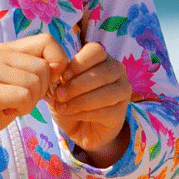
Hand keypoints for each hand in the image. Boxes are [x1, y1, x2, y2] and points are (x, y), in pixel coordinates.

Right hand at [0, 34, 66, 173]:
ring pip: (36, 83)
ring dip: (30, 103)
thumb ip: (32, 70)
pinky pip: (25, 97)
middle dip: (42, 90)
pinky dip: (22, 110)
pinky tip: (5, 111)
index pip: (46, 40)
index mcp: (5, 49)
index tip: (50, 82)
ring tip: (11, 106)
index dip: (58, 61)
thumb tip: (60, 68)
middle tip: (22, 100)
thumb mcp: (13, 83)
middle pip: (44, 67)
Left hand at [45, 42, 131, 166]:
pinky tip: (72, 114)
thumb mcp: (60, 84)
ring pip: (106, 93)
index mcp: (101, 57)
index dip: (79, 63)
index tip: (63, 76)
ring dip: (81, 100)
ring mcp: (122, 91)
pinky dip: (85, 113)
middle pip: (103, 72)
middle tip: (59, 95)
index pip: (96, 51)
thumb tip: (55, 78)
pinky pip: (106, 111)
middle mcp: (116, 70)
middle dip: (78, 84)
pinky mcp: (121, 112)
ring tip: (62, 107)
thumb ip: (59, 78)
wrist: (79, 127)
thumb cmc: (70, 98)